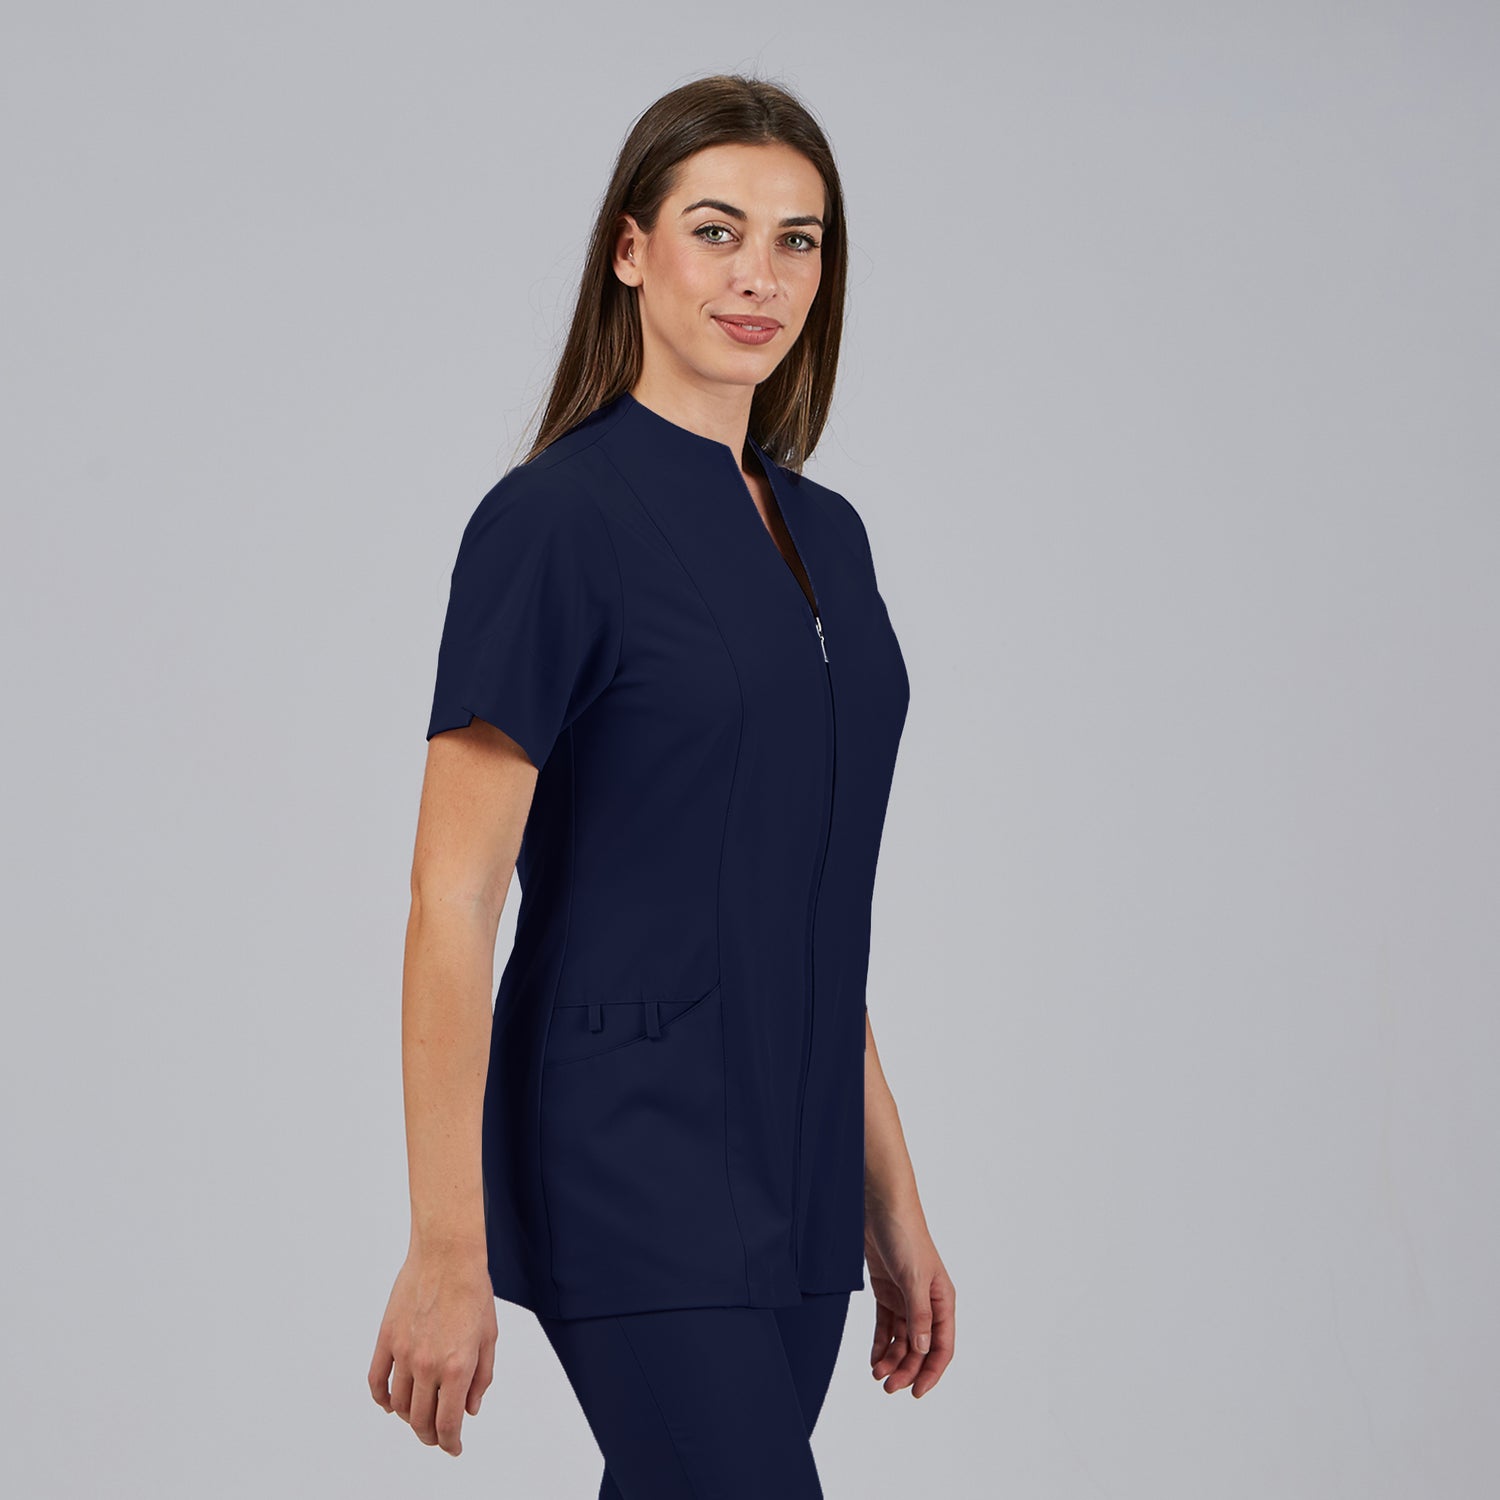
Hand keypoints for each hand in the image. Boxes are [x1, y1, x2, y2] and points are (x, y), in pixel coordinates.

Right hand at [368, 1242, 497, 1455]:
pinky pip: (376, 1381)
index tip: (453, 1448)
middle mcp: (428, 1366)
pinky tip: (389, 1405)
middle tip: (437, 1437)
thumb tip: (470, 1411)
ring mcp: (403, 1353)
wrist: (447, 1255)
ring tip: (419, 1416)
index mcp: (458, 1367)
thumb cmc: (473, 1290)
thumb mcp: (489, 1336)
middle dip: (430, 1436)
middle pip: (421, 1421)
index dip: (450, 1443)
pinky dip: (381, 1399)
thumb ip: (481, 1378)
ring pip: (399, 1405)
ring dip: (409, 1418)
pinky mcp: (386, 1339)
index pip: (448, 1423)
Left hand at [864, 1208, 954, 1397]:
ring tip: (877, 1375)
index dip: (931, 1371)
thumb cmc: (905, 1235)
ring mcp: (905, 1297)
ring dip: (891, 1359)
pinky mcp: (886, 1291)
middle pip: (920, 1347)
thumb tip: (923, 1350)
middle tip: (887, 1387)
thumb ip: (918, 1315)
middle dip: (906, 1369)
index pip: (942, 1345)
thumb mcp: (914, 1277)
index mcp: (942, 1300)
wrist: (880, 1207)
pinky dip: (880, 1343)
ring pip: (902, 1340)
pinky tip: (873, 1359)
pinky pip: (885, 1325)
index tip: (916, 1392)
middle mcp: (926, 1302)